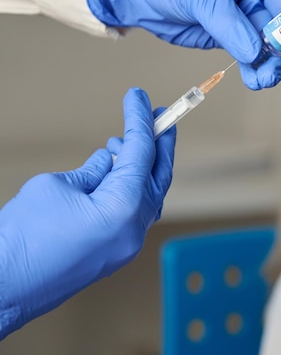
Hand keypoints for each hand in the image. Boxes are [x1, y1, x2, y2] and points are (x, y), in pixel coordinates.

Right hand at [0, 88, 174, 338]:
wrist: (3, 288)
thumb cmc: (21, 237)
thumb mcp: (56, 187)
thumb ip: (93, 170)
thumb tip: (109, 161)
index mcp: (125, 206)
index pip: (142, 151)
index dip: (140, 119)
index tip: (139, 95)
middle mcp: (136, 227)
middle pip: (159, 174)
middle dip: (162, 142)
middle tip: (160, 115)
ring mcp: (128, 244)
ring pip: (149, 195)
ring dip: (142, 166)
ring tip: (122, 142)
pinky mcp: (116, 253)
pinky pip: (134, 213)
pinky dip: (131, 188)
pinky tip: (114, 172)